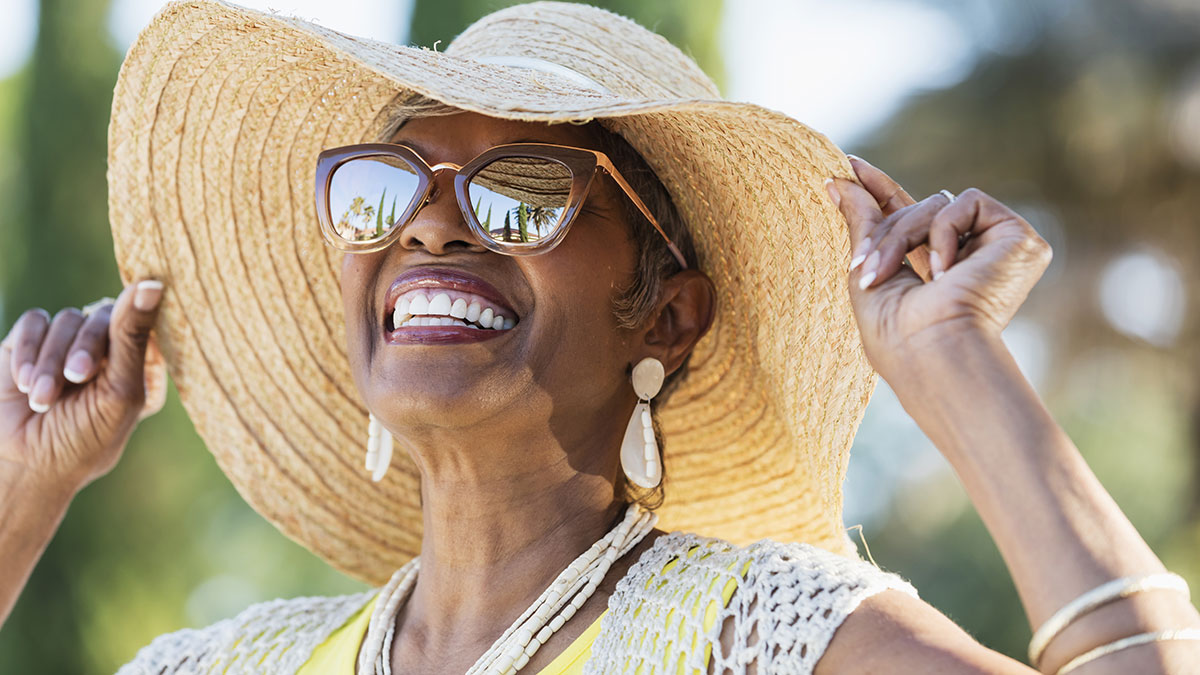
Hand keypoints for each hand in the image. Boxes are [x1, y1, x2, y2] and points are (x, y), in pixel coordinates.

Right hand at [0, 279, 166, 491]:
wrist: (21, 468)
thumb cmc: (83, 440)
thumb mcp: (120, 390)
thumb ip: (133, 336)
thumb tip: (154, 282)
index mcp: (143, 366)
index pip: (147, 323)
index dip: (134, 325)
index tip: (122, 342)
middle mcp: (109, 352)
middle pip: (104, 316)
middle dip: (86, 348)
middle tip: (76, 378)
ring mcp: (69, 346)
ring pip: (67, 319)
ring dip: (51, 359)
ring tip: (42, 399)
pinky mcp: (30, 344)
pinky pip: (35, 322)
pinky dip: (29, 351)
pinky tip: (24, 384)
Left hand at [826, 156, 1051, 381]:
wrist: (929, 352)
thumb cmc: (894, 333)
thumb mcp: (866, 269)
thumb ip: (861, 221)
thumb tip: (838, 178)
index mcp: (936, 269)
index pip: (909, 217)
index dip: (881, 189)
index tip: (850, 165)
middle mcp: (970, 256)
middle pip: (916, 210)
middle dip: (883, 233)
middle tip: (862, 265)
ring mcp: (996, 248)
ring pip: (936, 203)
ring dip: (902, 235)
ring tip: (889, 274)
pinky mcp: (1020, 239)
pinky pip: (967, 202)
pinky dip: (943, 232)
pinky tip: (946, 272)